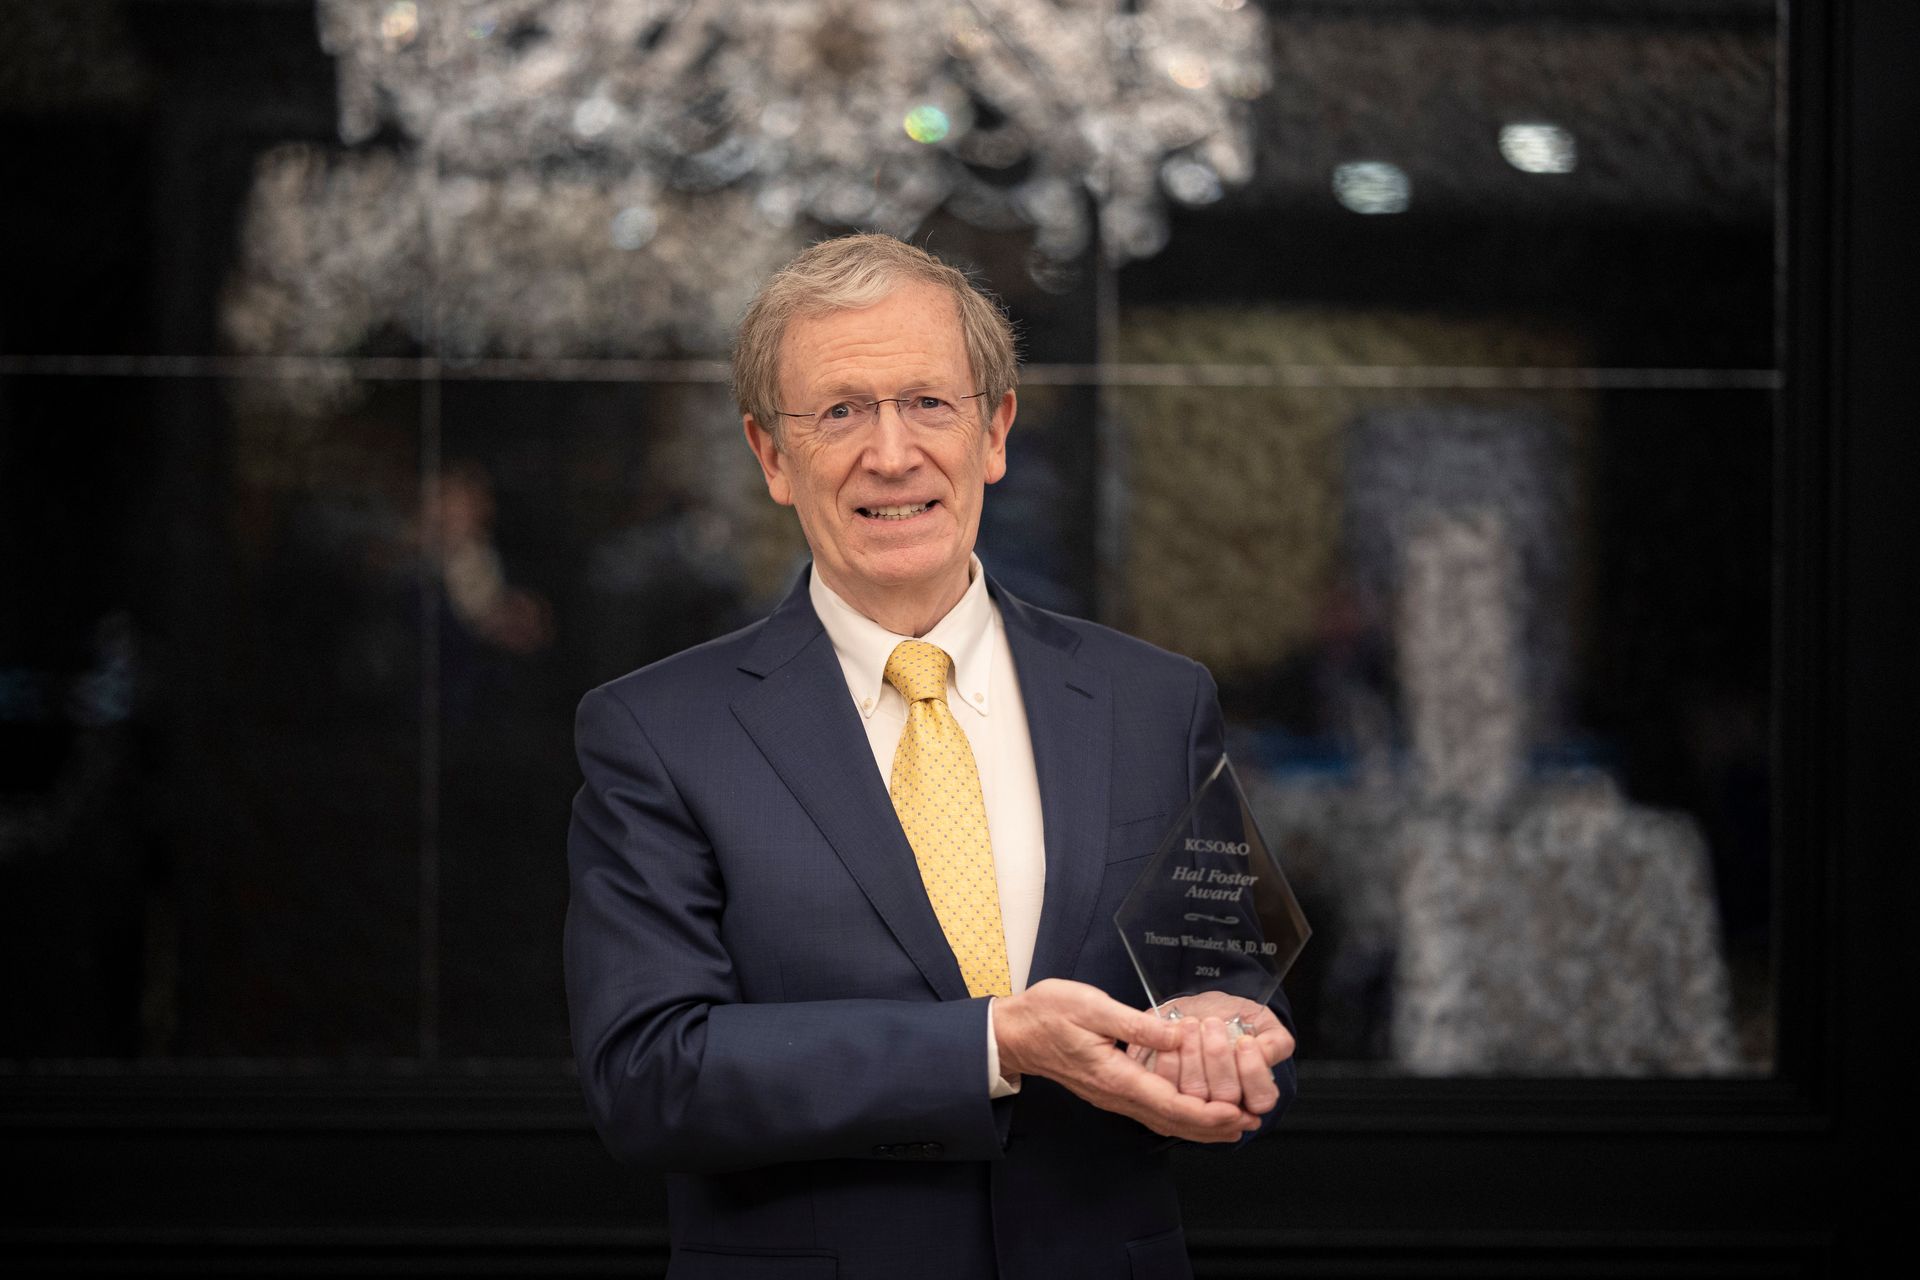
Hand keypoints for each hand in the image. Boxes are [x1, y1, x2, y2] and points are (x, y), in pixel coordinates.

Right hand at [992, 979, 1264, 1142]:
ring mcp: (1113, 1095)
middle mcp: (1116, 1094)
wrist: (1015, 1032)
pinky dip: (1180, 1115)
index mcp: (1114, 1076)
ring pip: (1163, 1120)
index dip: (1207, 1113)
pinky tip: (1195, 1110)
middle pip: (1172, 1121)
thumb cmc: (1049, 1013)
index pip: (1169, 1104)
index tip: (1237, 1114)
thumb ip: (1138, 1025)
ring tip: (1234, 1123)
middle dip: (1213, 1127)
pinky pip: (1152, 1111)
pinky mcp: (1111, 1089)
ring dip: (1200, 1125)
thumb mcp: (1093, 1007)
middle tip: (1250, 1124)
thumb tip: (1177, 1034)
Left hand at [1127, 991, 1293, 1115]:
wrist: (1197, 1010)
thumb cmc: (1231, 1018)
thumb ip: (1274, 1040)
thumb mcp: (1260, 1021)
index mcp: (1254, 1092)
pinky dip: (1170, 1057)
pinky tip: (1174, 1035)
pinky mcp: (1168, 1094)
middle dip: (1219, 1055)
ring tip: (1193, 1024)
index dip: (1253, 1071)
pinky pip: (1167, 1086)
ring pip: (1196, 1092)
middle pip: (1226, 1096)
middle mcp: (1225, 1105)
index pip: (1261, 1099)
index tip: (1245, 1041)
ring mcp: (1195, 1104)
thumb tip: (1266, 1055)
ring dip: (1194, 1054)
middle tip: (1213, 1023)